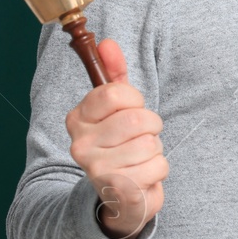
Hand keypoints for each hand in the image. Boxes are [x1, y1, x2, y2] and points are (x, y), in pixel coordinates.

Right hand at [65, 38, 165, 238]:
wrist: (115, 196)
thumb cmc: (119, 144)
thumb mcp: (115, 108)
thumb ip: (113, 74)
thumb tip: (107, 42)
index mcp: (77, 118)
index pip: (115, 93)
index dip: (135, 100)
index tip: (131, 110)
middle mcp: (80, 144)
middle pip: (138, 119)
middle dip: (152, 127)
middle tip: (141, 138)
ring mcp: (97, 169)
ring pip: (151, 144)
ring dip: (155, 151)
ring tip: (140, 159)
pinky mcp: (118, 189)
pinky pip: (158, 166)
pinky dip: (159, 170)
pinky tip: (143, 176)